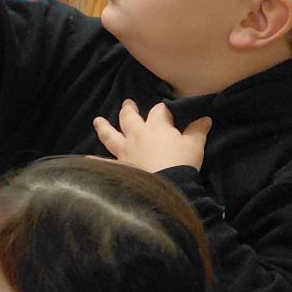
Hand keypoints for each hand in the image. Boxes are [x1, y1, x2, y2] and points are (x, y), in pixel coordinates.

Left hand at [92, 101, 211, 172]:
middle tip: (127, 104)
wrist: (166, 187)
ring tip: (97, 121)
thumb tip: (205, 118)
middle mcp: (137, 135)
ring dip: (104, 127)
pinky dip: (95, 161)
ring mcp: (125, 151)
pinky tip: (86, 160)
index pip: (159, 110)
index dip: (164, 109)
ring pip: (111, 135)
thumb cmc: (180, 163)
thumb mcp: (194, 146)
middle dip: (128, 109)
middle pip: (129, 118)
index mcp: (156, 126)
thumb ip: (198, 130)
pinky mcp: (119, 167)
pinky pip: (105, 163)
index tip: (167, 110)